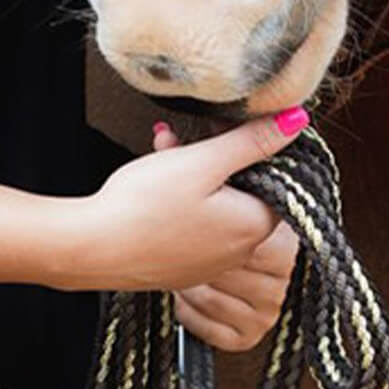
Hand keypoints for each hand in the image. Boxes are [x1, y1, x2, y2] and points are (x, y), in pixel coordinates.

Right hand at [69, 106, 305, 299]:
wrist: (90, 249)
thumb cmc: (144, 206)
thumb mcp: (203, 161)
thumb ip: (252, 141)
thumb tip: (298, 122)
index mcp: (253, 227)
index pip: (276, 182)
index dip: (250, 152)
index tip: (225, 133)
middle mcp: (236, 252)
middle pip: (242, 193)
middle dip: (216, 159)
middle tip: (186, 138)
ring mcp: (206, 263)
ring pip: (214, 206)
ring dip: (193, 175)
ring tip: (163, 150)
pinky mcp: (179, 267)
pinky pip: (191, 225)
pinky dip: (178, 200)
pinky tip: (152, 182)